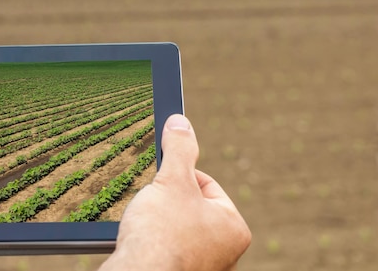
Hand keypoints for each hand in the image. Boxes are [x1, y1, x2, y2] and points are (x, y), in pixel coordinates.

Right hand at [99, 114, 250, 270]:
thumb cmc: (160, 234)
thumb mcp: (172, 180)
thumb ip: (179, 149)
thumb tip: (180, 122)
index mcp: (233, 228)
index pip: (206, 184)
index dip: (179, 176)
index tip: (163, 181)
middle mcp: (224, 253)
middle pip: (190, 207)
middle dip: (167, 201)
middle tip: (152, 205)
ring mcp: (202, 267)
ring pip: (176, 229)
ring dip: (159, 222)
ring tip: (146, 226)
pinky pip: (166, 250)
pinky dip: (153, 243)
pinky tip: (143, 244)